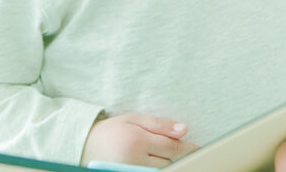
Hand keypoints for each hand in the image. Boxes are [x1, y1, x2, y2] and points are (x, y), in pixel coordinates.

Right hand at [79, 113, 197, 167]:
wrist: (85, 146)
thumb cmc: (112, 130)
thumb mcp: (134, 119)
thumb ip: (160, 124)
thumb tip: (184, 130)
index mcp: (137, 141)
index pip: (172, 147)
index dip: (189, 148)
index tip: (200, 149)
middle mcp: (134, 160)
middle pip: (169, 161)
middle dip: (180, 156)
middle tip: (189, 153)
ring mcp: (131, 171)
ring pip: (162, 171)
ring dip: (171, 164)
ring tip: (174, 158)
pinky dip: (160, 169)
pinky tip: (162, 163)